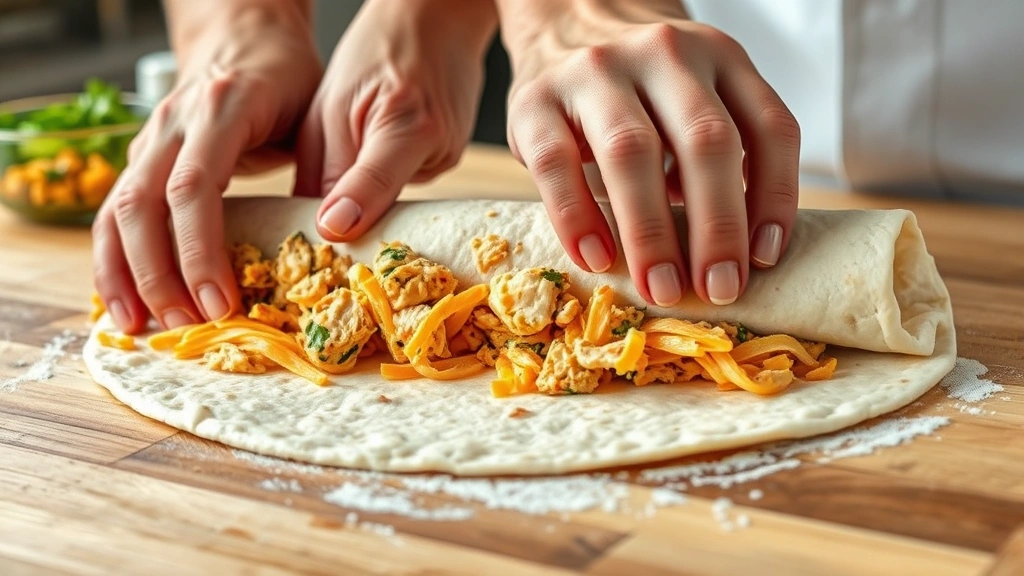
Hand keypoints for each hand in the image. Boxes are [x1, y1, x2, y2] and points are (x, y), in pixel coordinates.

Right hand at [92, 1, 321, 332]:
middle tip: (188, 324)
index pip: (195, 186)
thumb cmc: (285, 77)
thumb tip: (336, 236)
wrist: (244, 34)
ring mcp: (149, 140)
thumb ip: (321, 167)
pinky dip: (113, 260)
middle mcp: (173, 124)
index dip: (202, 249)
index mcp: (221, 109)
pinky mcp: (140, 159)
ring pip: (117, 211)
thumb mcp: (313, 111)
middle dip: (161, 273)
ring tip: (142, 327)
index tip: (221, 302)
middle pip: (144, 204)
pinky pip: (112, 213)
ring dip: (126, 274)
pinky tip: (124, 302)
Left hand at [293, 0, 496, 240]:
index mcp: (408, 123)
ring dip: (364, 194)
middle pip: (385, 208)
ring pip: (393, 198)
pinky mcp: (450, 161)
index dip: (349, 214)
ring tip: (352, 156)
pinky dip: (382, 179)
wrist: (436, 20)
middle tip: (317, 221)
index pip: (375, 184)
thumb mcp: (332, 102)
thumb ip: (323, 168)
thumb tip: (320, 227)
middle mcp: (439, 147)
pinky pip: (403, 184)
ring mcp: (449, 158)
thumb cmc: (378, 50)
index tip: (328, 234)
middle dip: (351, 216)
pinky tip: (376, 148)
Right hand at [497, 0, 799, 306]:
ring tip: (660, 287)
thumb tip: (736, 256)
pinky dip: (578, 216)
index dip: (774, 199)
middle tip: (717, 289)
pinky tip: (596, 258)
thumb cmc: (640, 88)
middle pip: (705, 141)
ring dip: (651, 231)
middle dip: (716, 226)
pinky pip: (558, 163)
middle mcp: (663, 53)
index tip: (763, 260)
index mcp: (720, 56)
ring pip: (631, 151)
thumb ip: (718, 154)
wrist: (565, 22)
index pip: (767, 129)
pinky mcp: (536, 98)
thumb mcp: (694, 98)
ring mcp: (595, 70)